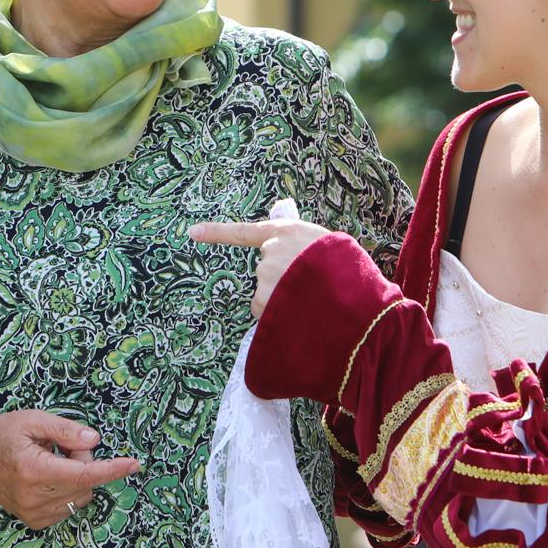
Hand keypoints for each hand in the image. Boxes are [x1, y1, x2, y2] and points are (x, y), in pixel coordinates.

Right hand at [0, 412, 141, 528]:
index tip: (134, 464)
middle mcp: (35, 497)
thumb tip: (95, 440)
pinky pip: (70, 506)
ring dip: (77, 478)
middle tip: (61, 446)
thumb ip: (65, 430)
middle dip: (84, 462)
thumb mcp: (31, 420)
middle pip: (86, 483)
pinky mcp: (36, 522)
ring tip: (51, 462)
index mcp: (34, 469)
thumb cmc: (1, 436)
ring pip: (82, 496)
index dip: (112, 469)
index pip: (83, 475)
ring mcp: (35, 514)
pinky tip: (47, 478)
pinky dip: (68, 490)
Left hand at [186, 218, 336, 317]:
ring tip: (310, 302)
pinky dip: (276, 315)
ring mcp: (266, 274)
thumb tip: (286, 256)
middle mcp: (271, 250)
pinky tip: (297, 314)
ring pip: (265, 293)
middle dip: (281, 281)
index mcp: (288, 231)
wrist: (356, 297)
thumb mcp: (328, 246)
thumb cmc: (350, 273)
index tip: (192, 232)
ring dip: (281, 300)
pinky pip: (264, 311)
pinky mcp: (264, 298)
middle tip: (310, 289)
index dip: (217, 233)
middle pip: (266, 270)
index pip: (244, 231)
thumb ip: (303, 246)